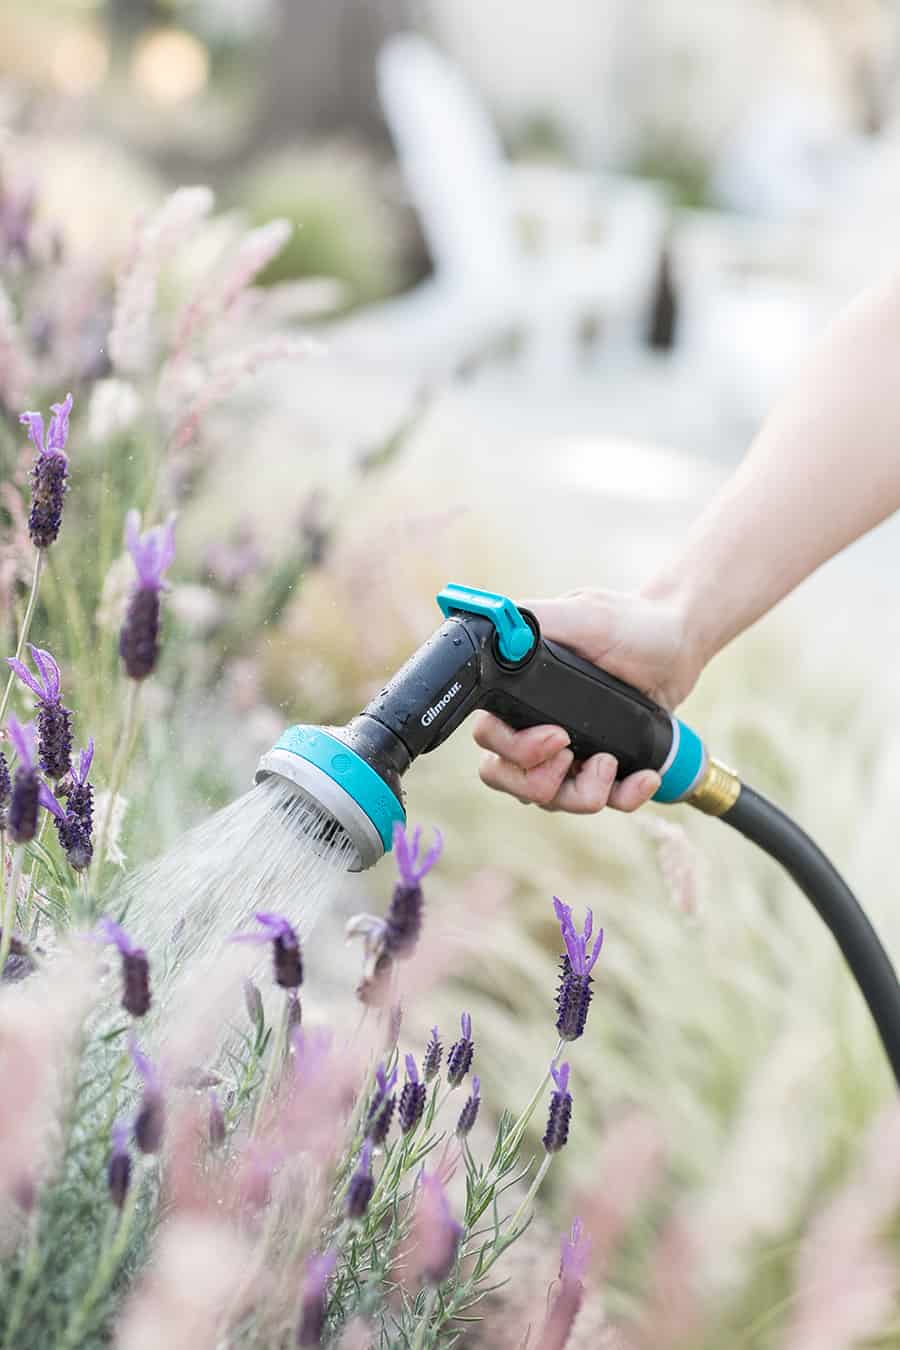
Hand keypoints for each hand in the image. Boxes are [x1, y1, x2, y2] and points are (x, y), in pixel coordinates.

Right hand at [473, 586, 701, 814]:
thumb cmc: (628, 622)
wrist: (677, 643)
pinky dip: (624, 797)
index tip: (555, 737)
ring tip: (612, 761)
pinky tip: (645, 777)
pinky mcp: (603, 769)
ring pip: (551, 800)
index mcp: (519, 694)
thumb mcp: (583, 613)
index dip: (512, 750)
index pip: (490, 738)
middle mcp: (534, 727)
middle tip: (573, 755)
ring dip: (583, 792)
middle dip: (539, 781)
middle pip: (510, 779)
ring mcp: (567, 753)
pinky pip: (603, 803)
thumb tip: (495, 631)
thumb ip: (536, 619)